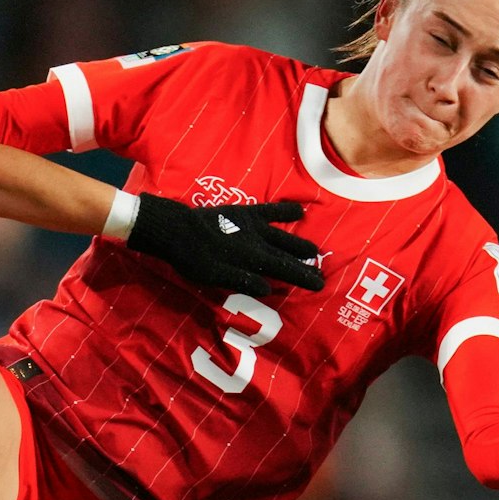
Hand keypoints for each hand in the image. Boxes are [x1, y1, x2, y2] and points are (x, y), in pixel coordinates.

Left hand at [125, 194, 325, 295]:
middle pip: (287, 255)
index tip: (320, 284)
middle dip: (305, 264)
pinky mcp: (244, 212)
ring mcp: (253, 225)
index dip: (303, 277)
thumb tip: (270, 288)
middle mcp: (258, 241)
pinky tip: (300, 212)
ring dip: (299, 243)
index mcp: (252, 259)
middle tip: (321, 273)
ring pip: (283, 235)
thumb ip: (243, 282)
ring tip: (315, 251)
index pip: (285, 270)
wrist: (178, 228)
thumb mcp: (215, 277)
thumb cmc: (193, 258)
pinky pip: (270, 211)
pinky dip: (285, 211)